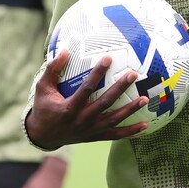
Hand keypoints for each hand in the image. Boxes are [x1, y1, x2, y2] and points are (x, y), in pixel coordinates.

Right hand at [24, 50, 148, 149]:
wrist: (43, 136)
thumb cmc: (44, 108)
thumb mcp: (43, 88)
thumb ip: (52, 70)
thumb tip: (63, 50)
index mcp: (69, 108)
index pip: (86, 88)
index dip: (97, 73)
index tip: (108, 58)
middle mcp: (82, 120)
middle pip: (105, 103)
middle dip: (119, 88)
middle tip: (133, 74)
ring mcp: (90, 130)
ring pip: (113, 120)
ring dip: (130, 110)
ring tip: (145, 98)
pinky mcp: (95, 137)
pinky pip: (115, 135)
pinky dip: (130, 131)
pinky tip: (145, 125)